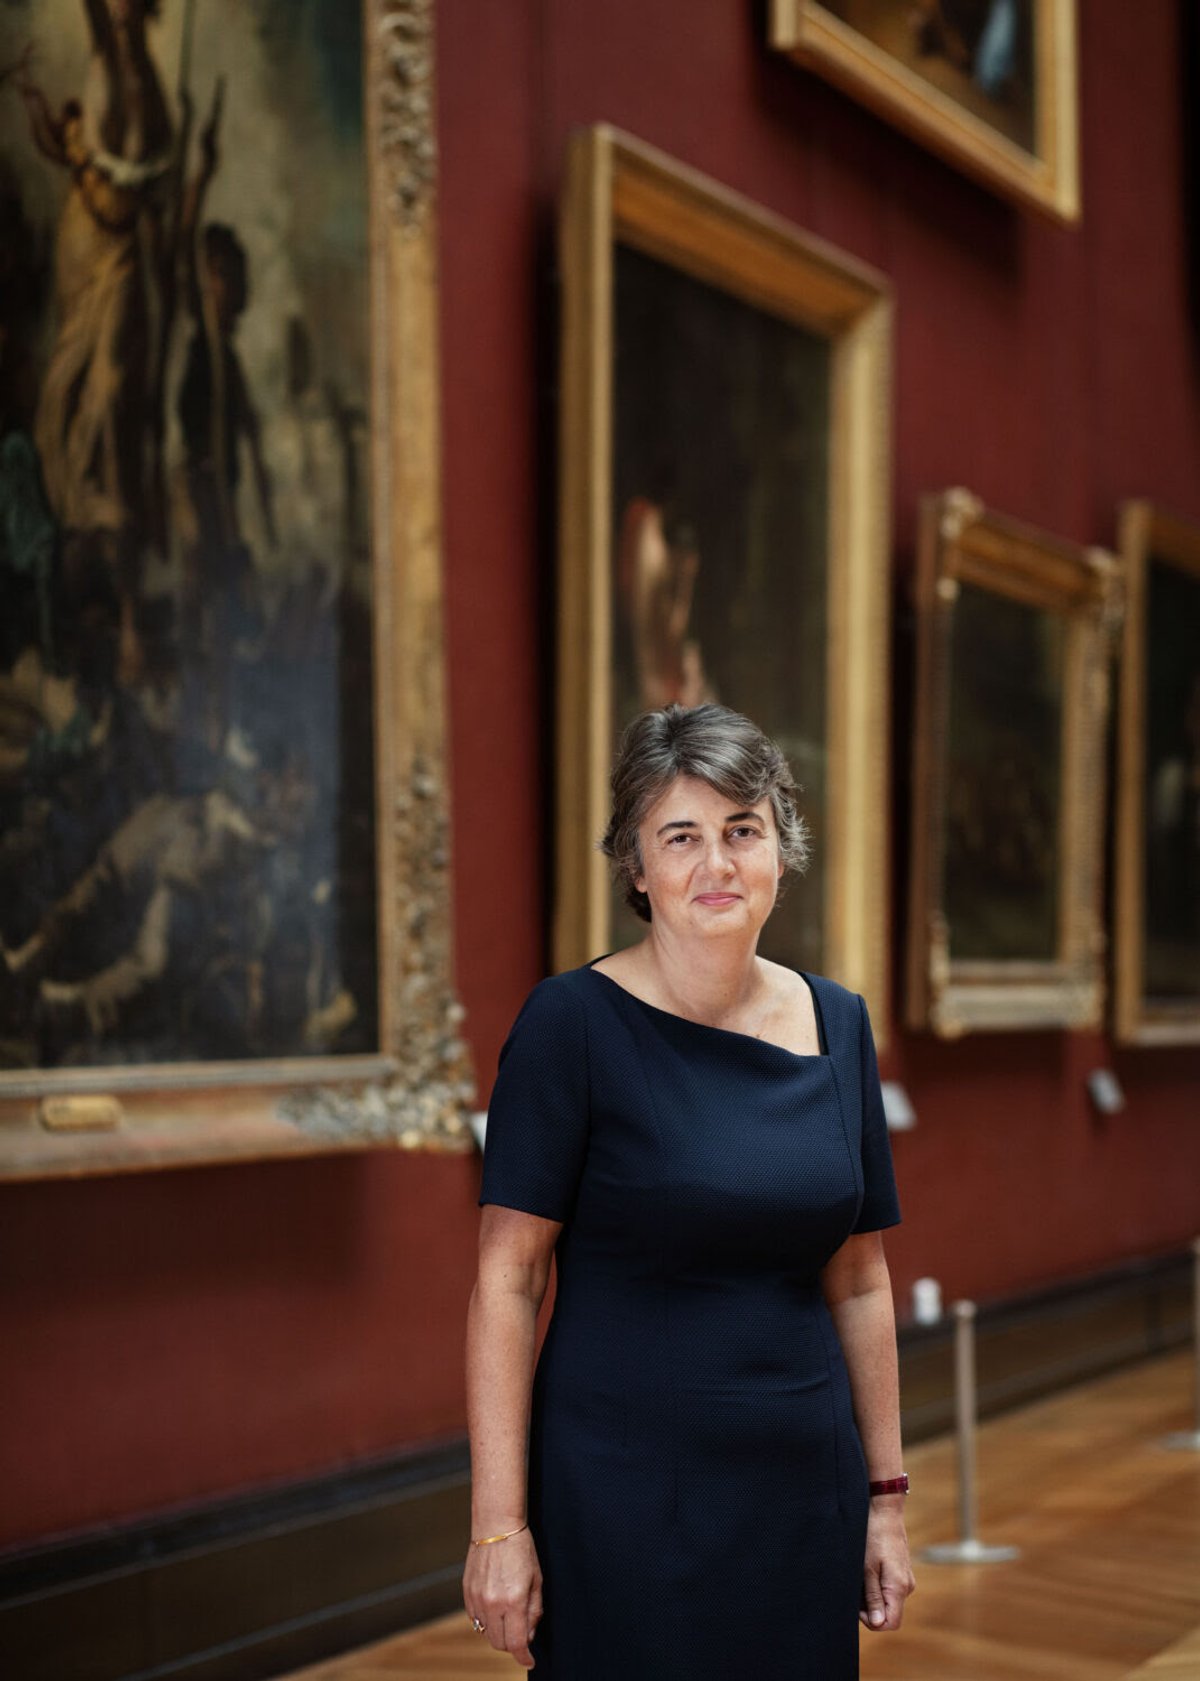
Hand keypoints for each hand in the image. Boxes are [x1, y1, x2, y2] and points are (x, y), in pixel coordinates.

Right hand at [463, 1526, 542, 1669]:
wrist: (496, 1526)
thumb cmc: (521, 1549)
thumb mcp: (537, 1580)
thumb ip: (533, 1610)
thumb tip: (528, 1635)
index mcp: (514, 1600)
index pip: (517, 1643)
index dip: (524, 1657)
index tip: (529, 1660)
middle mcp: (493, 1603)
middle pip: (500, 1643)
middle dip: (513, 1644)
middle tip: (522, 1632)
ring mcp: (477, 1598)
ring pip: (486, 1633)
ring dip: (499, 1632)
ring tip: (509, 1613)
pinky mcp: (467, 1592)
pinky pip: (476, 1619)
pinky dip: (486, 1620)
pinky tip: (496, 1605)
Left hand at [860, 1500, 914, 1631]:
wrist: (884, 1510)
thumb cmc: (873, 1536)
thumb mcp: (867, 1568)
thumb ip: (873, 1597)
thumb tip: (878, 1624)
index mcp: (899, 1588)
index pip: (890, 1623)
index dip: (871, 1621)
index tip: (856, 1605)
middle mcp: (907, 1587)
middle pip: (888, 1613)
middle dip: (869, 1607)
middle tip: (855, 1587)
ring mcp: (905, 1579)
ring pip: (888, 1600)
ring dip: (872, 1595)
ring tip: (860, 1575)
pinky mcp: (901, 1571)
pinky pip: (889, 1588)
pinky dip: (876, 1585)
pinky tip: (866, 1570)